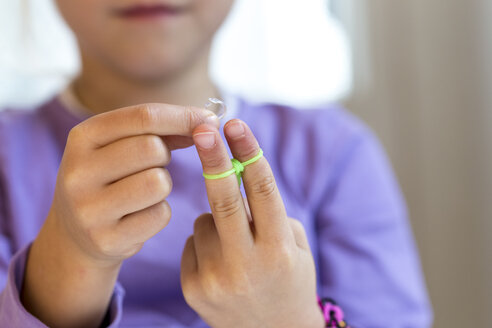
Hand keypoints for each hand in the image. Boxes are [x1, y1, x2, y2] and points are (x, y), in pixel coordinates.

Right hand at [22, 104, 217, 327]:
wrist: (75, 234)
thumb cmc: (110, 178)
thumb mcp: (119, 146)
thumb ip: (159, 130)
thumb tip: (206, 122)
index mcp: (83, 137)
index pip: (144, 117)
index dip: (183, 117)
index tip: (210, 121)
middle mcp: (78, 171)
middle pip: (152, 149)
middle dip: (165, 155)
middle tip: (154, 164)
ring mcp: (89, 209)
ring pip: (158, 183)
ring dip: (163, 185)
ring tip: (144, 190)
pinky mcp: (106, 239)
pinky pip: (160, 215)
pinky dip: (160, 212)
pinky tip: (139, 215)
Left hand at [181, 119, 323, 327]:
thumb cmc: (289, 280)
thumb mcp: (295, 247)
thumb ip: (269, 213)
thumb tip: (232, 172)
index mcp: (280, 251)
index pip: (263, 191)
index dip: (248, 152)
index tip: (235, 124)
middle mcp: (248, 265)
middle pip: (224, 200)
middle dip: (213, 158)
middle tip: (202, 128)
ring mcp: (216, 279)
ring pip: (205, 219)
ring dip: (218, 219)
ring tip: (236, 248)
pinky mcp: (193, 288)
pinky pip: (194, 240)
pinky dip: (206, 240)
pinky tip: (221, 264)